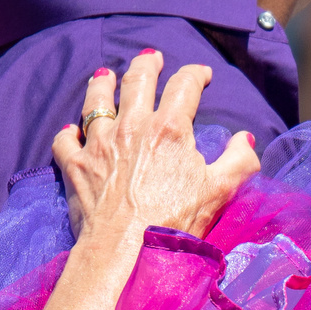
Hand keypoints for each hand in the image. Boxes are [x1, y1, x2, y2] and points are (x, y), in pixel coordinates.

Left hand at [53, 51, 259, 246]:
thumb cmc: (176, 222)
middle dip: (146, 65)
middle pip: (137, 81)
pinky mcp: (75, 166)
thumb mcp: (221, 191)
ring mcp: (99, 144)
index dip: (195, 75)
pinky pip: (65, 140)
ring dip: (101, 85)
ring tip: (104, 75)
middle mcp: (132, 126)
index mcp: (170, 128)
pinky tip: (72, 130)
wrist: (126, 251)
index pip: (184, 86)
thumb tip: (245, 139)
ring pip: (96, 102)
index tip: (202, 75)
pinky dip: (68, 133)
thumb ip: (239, 160)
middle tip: (151, 58)